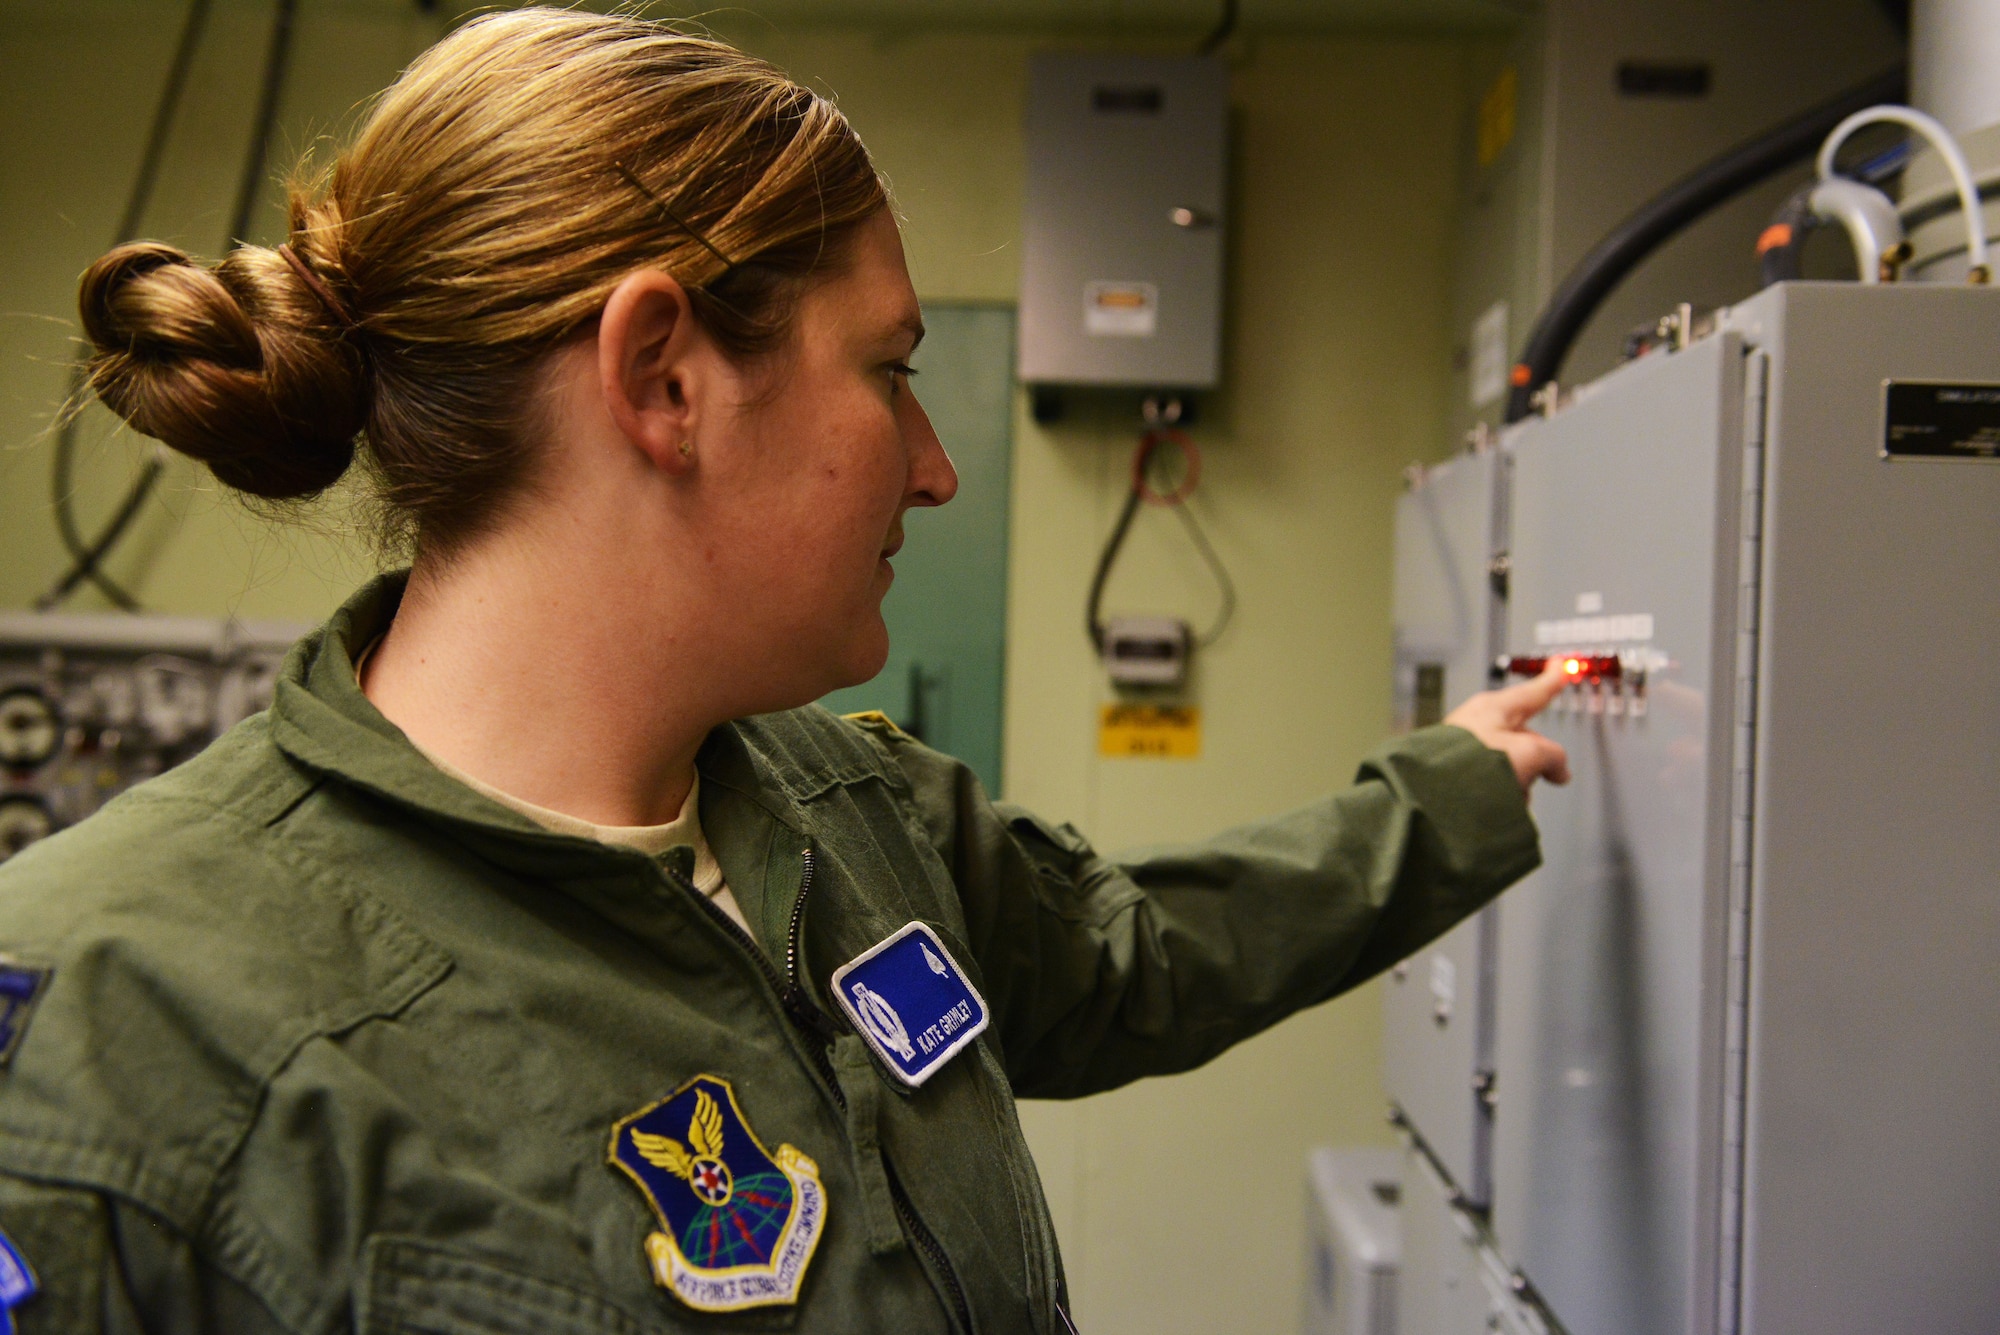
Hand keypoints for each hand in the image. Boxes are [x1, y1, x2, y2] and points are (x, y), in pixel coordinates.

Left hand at [1443, 660, 1570, 793]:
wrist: (1433, 793)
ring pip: (1511, 762)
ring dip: (1518, 780)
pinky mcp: (1457, 771)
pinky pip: (1491, 778)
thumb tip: (1558, 770)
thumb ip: (1553, 756)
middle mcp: (1478, 723)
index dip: (1553, 679)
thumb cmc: (1471, 764)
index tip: (1561, 666)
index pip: (1533, 691)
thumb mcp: (1531, 754)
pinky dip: (1499, 790)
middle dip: (1537, 759)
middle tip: (1544, 774)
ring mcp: (1466, 747)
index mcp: (1494, 708)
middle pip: (1525, 735)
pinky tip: (1495, 801)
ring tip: (1507, 791)